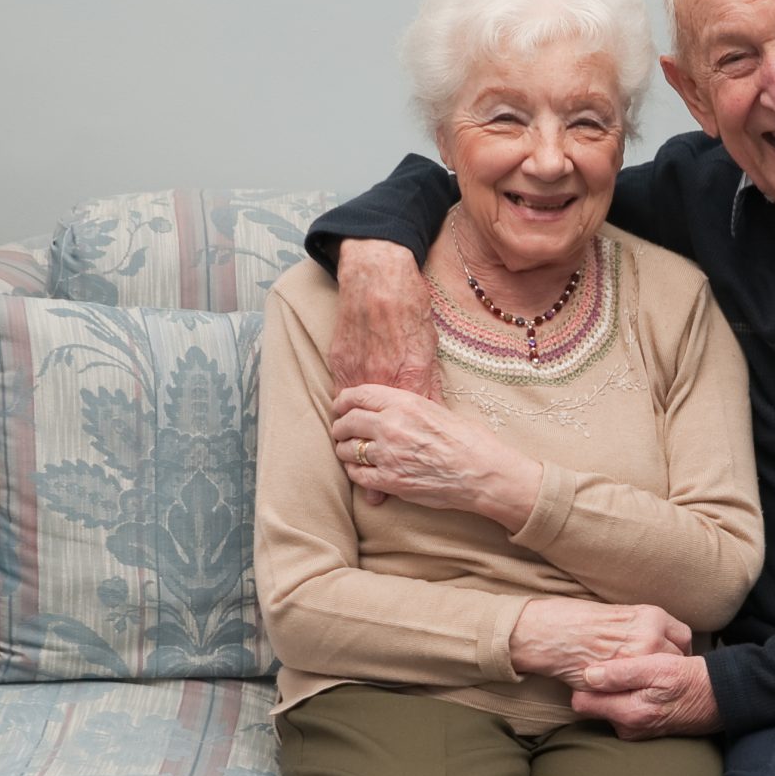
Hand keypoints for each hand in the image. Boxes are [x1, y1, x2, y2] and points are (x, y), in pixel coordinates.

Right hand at [327, 241, 438, 506]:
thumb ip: (428, 387)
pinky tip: (344, 427)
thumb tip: (435, 416)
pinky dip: (342, 413)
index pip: (400, 436)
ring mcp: (354, 374)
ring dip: (351, 444)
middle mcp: (377, 384)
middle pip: (372, 437)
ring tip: (353, 467)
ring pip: (351, 421)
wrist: (377, 278)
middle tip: (368, 494)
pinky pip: (339, 395)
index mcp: (404, 383)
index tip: (384, 498)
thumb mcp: (428, 351)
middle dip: (368, 470)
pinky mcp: (338, 362)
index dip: (392, 469)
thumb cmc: (409, 312)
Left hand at [331, 385, 541, 524]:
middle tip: (341, 431)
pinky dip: (355, 473)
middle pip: (347, 422)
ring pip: (348, 450)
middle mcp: (391, 426)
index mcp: (404, 403)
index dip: (343, 401)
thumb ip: (410, 407)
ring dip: (345, 451)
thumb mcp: (438, 409)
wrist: (482, 472)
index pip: (358, 395)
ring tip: (350, 452)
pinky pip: (358, 475)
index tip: (339, 406)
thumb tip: (394, 408)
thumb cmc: (470, 441)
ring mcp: (388, 455)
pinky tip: (361, 471)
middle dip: (340, 427)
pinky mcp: (390, 481)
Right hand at [510, 599, 692, 684]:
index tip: (673, 658)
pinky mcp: (623, 679)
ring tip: (649, 688)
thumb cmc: (578, 620)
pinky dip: (640, 694)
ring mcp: (638, 659)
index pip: (683, 637)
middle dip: (671, 669)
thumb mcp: (619, 615)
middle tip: (661, 678)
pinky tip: (633, 693)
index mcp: (651, 616)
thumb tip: (657, 642)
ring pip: (661, 678)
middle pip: (679, 659)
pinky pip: (642, 692)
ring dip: (656, 684)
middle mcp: (651, 636)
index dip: (678, 650)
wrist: (551, 633)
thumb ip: (642, 628)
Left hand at [570, 653, 721, 739]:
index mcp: (628, 713)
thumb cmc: (690, 679)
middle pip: (592, 705)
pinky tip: (639, 685)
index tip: (592, 665)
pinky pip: (621, 711)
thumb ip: (622, 672)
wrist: (719, 698)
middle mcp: (627, 728)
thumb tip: (588, 675)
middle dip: (597, 687)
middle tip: (613, 666)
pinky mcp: (641, 729)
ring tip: (629, 673)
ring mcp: (634, 731)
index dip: (583, 681)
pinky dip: (625, 697)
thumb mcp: (658, 667)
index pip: (581, 701)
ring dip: (613, 691)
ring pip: (606, 707)